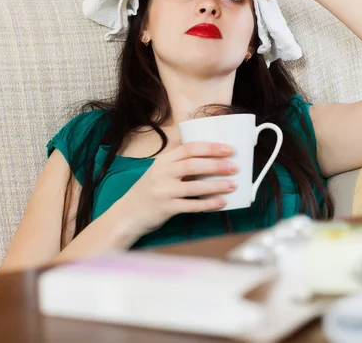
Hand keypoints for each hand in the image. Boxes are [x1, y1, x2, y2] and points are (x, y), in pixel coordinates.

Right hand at [119, 142, 237, 233]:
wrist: (126, 214)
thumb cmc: (148, 191)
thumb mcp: (159, 171)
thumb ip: (178, 163)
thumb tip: (210, 157)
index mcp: (163, 160)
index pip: (189, 148)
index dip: (210, 147)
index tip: (228, 148)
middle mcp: (162, 173)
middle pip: (193, 165)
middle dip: (216, 165)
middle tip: (235, 167)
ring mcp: (163, 191)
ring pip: (194, 185)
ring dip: (216, 185)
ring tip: (233, 184)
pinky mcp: (166, 208)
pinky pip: (191, 205)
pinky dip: (208, 204)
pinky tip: (221, 202)